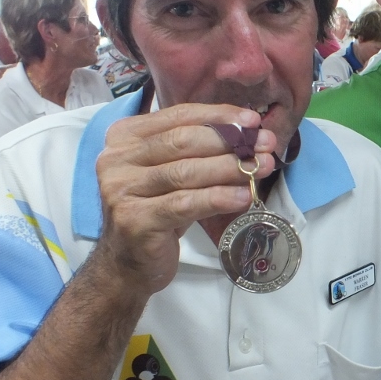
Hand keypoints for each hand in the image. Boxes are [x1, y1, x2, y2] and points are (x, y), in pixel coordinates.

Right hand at [92, 103, 277, 293]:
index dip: (219, 117)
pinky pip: (185, 204)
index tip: (253, 121)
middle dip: (230, 141)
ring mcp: (120, 190)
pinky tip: (244, 196)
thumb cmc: (156, 210)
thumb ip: (198, 151)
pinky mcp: (134, 220)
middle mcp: (115, 159)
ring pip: (185, 172)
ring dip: (230, 168)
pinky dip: (219, 198)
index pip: (178, 116)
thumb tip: (250, 135)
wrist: (127, 262)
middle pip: (183, 141)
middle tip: (265, 146)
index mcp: (124, 136)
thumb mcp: (173, 173)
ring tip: (261, 168)